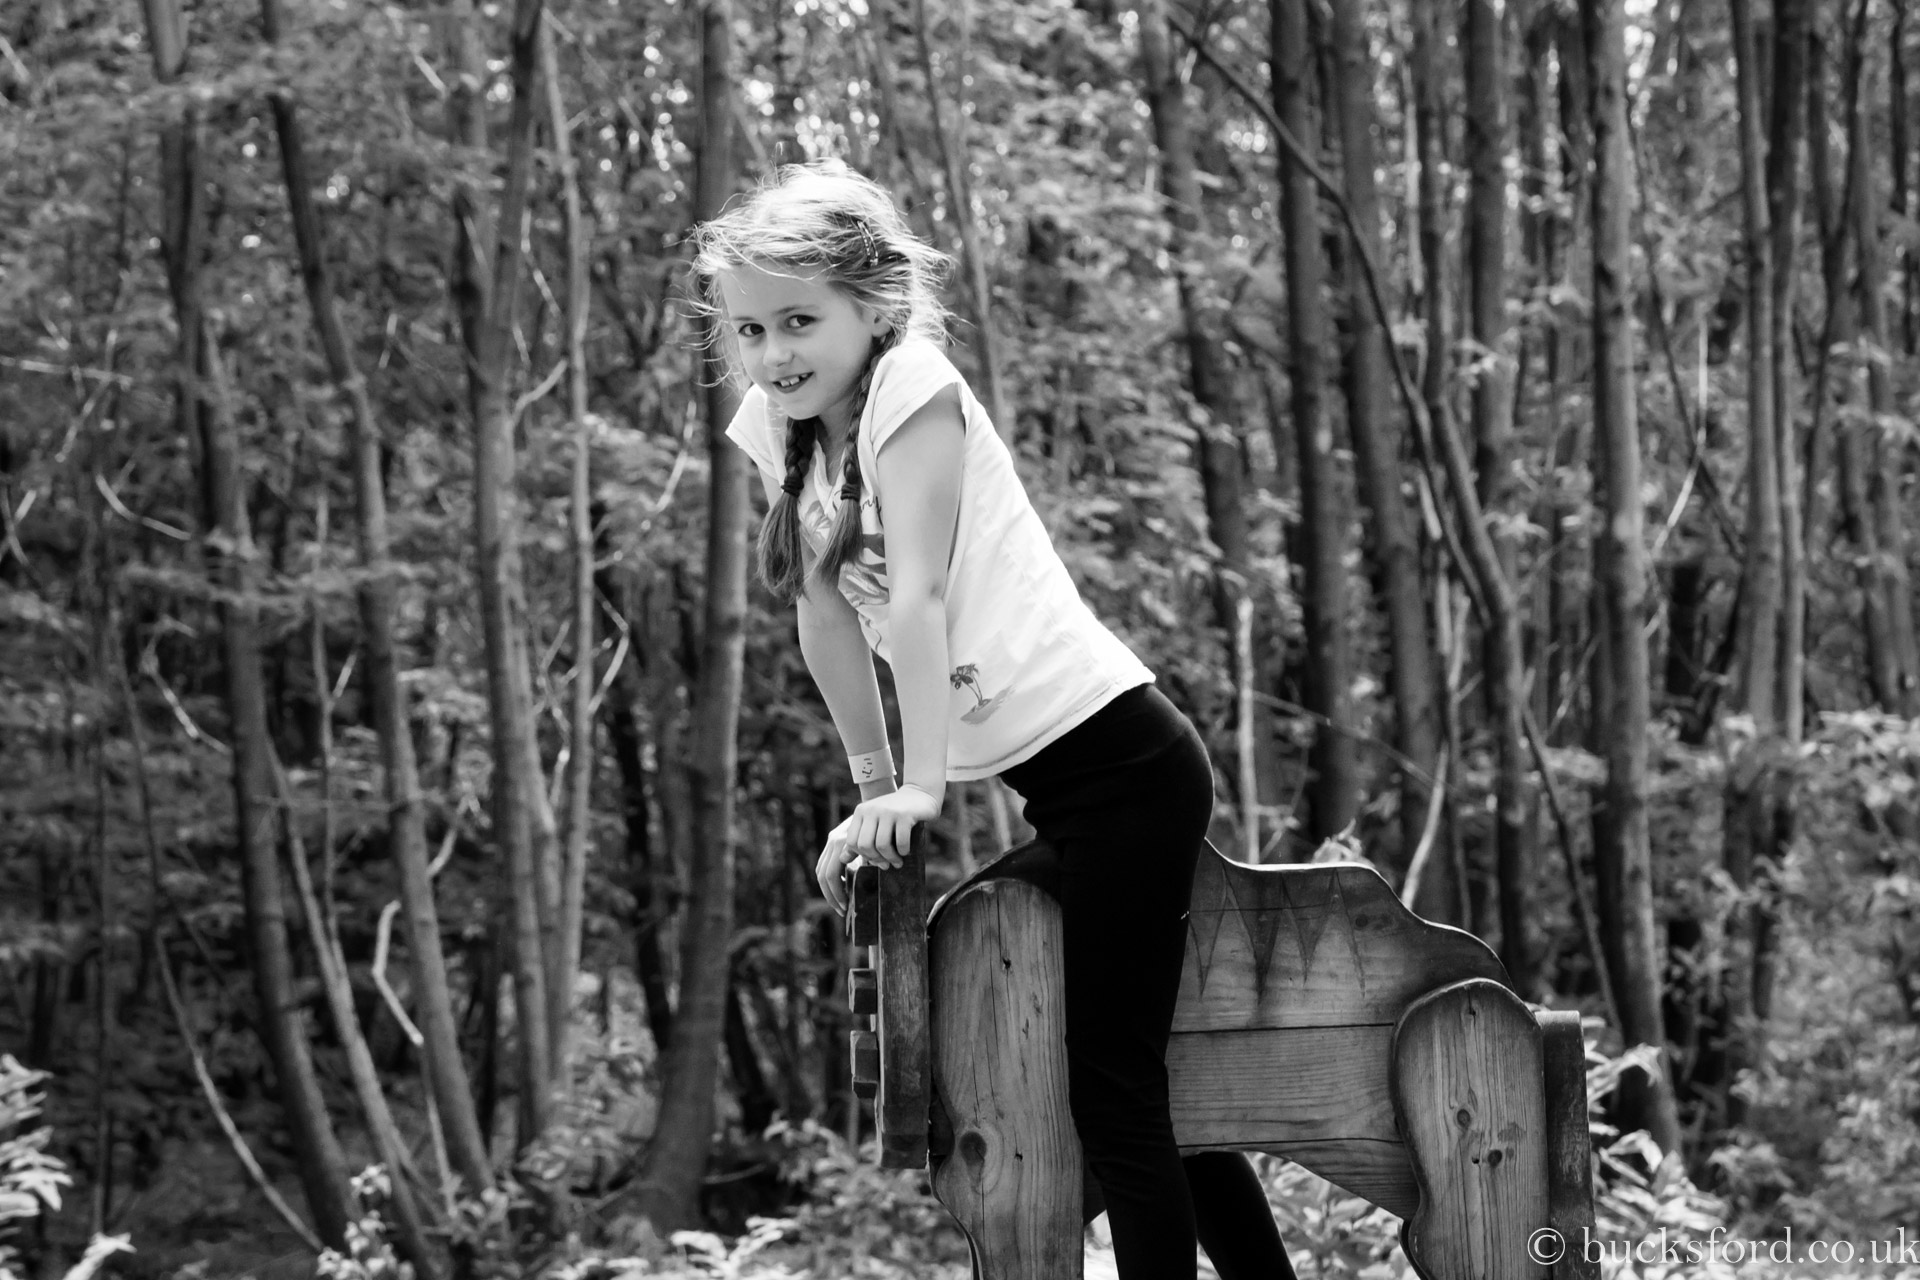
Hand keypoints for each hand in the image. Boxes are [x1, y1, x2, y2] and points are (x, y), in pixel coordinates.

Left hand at [815, 784, 940, 913]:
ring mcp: (888, 811)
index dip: (863, 855)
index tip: (875, 860)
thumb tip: (842, 859)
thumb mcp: (874, 822)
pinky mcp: (905, 815)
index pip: (852, 842)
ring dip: (891, 858)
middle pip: (865, 845)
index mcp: (861, 811)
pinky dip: (903, 851)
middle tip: (887, 864)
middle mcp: (872, 809)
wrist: (919, 795)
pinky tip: (906, 852)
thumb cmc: (895, 814)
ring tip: (897, 862)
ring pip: (882, 845)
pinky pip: (900, 842)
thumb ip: (859, 839)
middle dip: (876, 859)